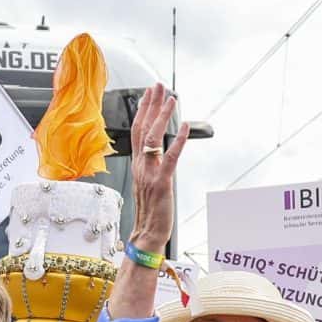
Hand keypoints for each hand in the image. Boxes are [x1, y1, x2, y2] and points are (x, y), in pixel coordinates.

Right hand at [128, 83, 187, 249]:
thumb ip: (151, 167)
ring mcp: (150, 174)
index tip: (148, 94)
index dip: (142, 111)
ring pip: (153, 139)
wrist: (146, 234)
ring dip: (161, 116)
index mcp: (138, 166)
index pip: (137, 132)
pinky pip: (170, 158)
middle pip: (142, 129)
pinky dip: (178, 141)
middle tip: (157, 86)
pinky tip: (184, 126)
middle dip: (150, 105)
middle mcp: (141, 166)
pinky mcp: (161, 183)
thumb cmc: (149, 213)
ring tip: (170, 98)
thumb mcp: (147, 185)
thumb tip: (158, 154)